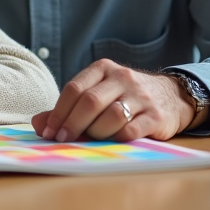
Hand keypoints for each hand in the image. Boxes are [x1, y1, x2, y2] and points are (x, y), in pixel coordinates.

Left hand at [31, 60, 193, 142]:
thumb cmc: (125, 98)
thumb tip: (38, 124)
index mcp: (103, 69)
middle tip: (62, 140)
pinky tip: (112, 140)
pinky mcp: (156, 115)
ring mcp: (141, 96)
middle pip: (90, 101)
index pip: (74, 88)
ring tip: (92, 138)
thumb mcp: (98, 94)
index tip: (49, 132)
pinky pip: (131, 129)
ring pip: (112, 115)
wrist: (172, 97)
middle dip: (72, 123)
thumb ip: (68, 109)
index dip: (58, 112)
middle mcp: (122, 78)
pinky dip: (117, 138)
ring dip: (96, 131)